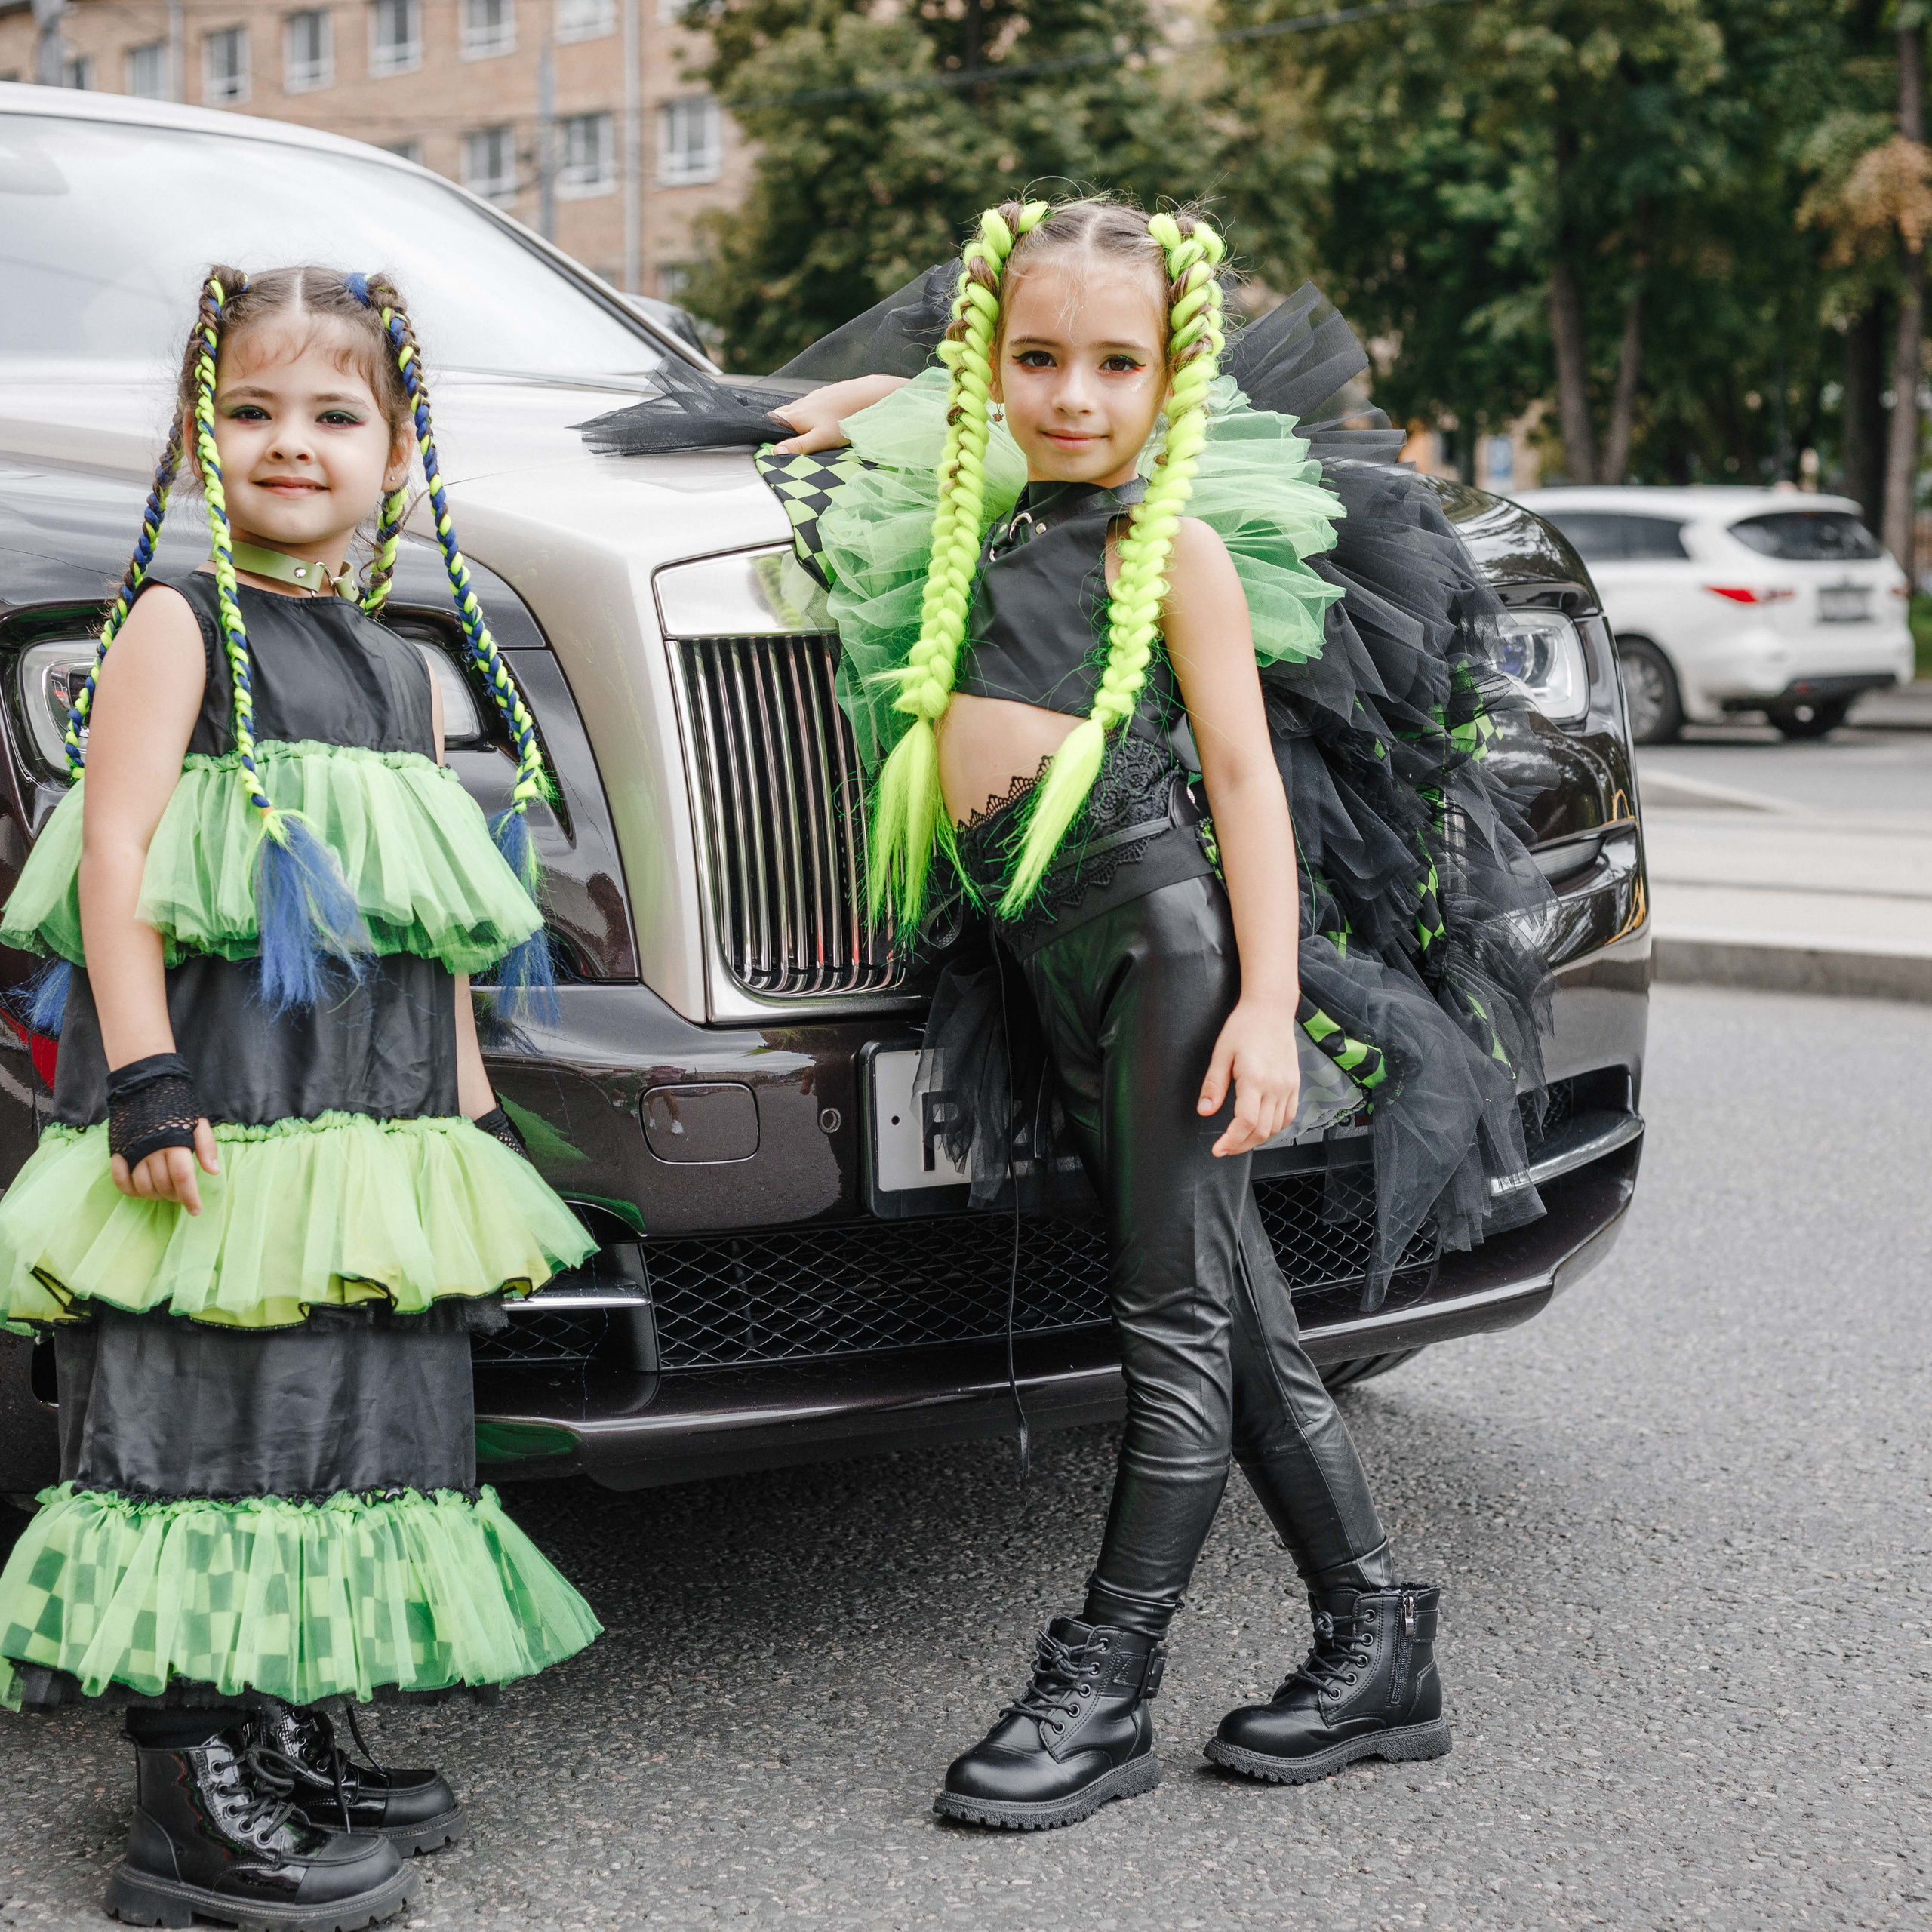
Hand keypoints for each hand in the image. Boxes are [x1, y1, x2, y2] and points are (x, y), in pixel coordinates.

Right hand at [111, 1118, 219, 1213]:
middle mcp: (152, 1150)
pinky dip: (130, 1190)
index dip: (190, 1196)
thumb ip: (206, 1146)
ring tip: (165, 1191)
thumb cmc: (176, 1108)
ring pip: (143, 1186)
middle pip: (163, 1185)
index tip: (196, 1210)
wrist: (144, 1088)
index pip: (182, 1177)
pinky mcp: (118, 1152)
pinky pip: (120, 1181)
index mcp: (175, 1143)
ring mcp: (133, 1152)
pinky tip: (142, 1190)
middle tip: (182, 1195)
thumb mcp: (198, 1123)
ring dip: (155, 1195)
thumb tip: (213, 1171)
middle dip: (175, 1196)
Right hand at [769, 374, 904, 452]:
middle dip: (774, 423)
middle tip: (774, 436)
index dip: (762, 429)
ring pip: (794, 408)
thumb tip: (775, 452)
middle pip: (779, 413)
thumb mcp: (819, 439)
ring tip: (793, 430)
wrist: (863, 397)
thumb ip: (798, 446)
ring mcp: (811, 397)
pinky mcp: (823, 394)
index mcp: (794, 416)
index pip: (769, 420)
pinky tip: (814, 418)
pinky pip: (808, 403)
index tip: (761, 439)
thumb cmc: (842, 421)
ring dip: (790, 417)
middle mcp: (799, 404)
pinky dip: (805, 411)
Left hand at [1199, 999, 1301, 1158]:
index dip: (1231, 1141)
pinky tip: (1260, 1128)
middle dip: (1241, 1145)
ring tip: (1239, 1140)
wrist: (1271, 1009)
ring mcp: (1288, 1086)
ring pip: (1276, 1127)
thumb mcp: (1221, 1053)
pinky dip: (1274, 1128)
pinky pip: (1288, 1116)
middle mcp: (1275, 1086)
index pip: (1245, 1122)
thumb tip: (1204, 1111)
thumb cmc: (1244, 1027)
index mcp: (1254, 1079)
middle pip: (1261, 1130)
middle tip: (1224, 1148)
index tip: (1218, 1149)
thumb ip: (1214, 1085)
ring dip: (1257, 1139)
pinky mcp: (1295, 1084)